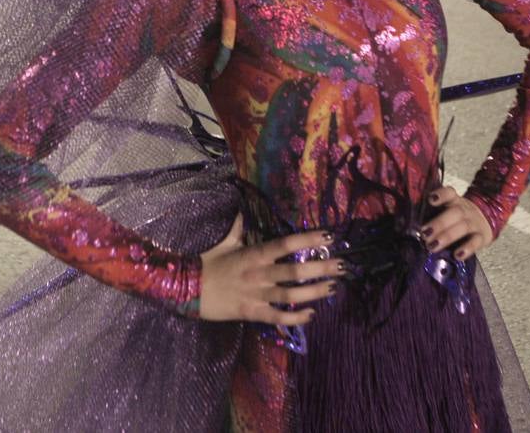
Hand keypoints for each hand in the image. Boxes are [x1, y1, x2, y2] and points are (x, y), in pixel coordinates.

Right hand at [198, 216, 345, 324]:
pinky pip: (278, 317)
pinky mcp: (252, 313)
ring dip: (314, 292)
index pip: (286, 244)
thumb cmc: (208, 263)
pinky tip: (311, 315)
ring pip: (291, 295)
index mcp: (254, 254)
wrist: (187, 289)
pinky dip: (296, 318)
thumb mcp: (225, 243)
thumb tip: (242, 212)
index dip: (308, 240)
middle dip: (321, 268)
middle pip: (296, 271)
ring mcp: (257, 295)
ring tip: (332, 288)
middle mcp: (259, 273)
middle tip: (342, 266)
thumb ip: (238, 228)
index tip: (328, 237)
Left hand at [423, 186, 494, 260]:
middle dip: (439, 223)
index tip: (431, 200)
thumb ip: (433, 215)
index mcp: (455, 201)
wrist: (485, 219)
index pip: (450, 193)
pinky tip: (457, 255)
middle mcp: (465, 210)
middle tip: (425, 234)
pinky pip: (476, 242)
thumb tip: (410, 226)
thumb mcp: (448, 210)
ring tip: (433, 246)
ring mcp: (475, 223)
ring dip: (447, 237)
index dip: (441, 195)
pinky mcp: (482, 237)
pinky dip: (467, 249)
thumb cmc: (457, 218)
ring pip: (463, 227)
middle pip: (455, 213)